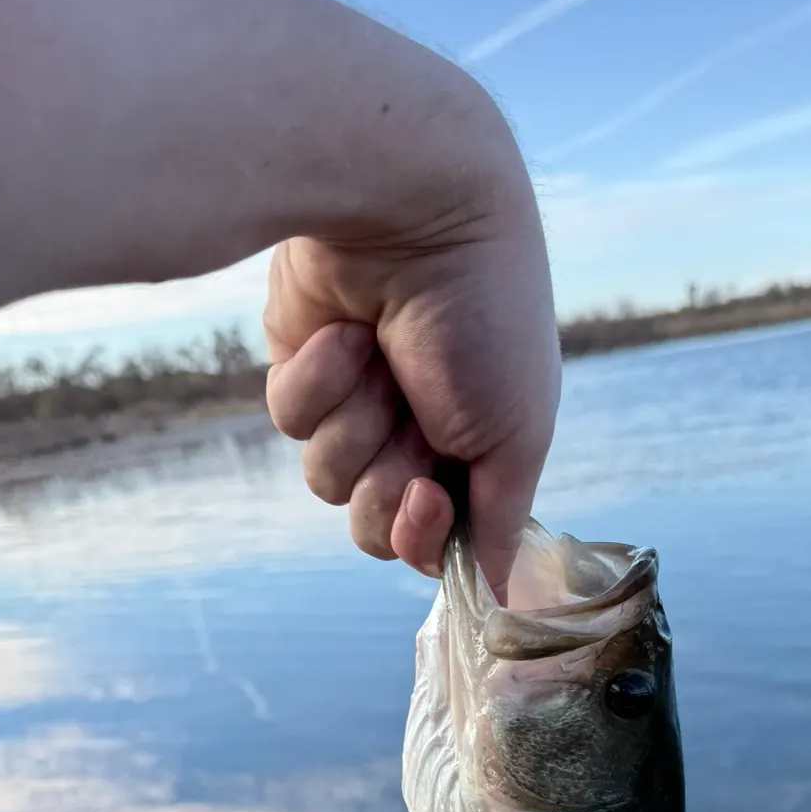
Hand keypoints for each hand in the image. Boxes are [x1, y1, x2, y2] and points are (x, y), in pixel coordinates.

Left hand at [262, 158, 560, 600]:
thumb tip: (500, 596)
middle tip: (410, 429)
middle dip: (388, 482)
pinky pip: (291, 422)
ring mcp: (359, 404)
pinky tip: (346, 334)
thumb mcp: (518, 434)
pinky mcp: (304, 370)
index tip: (432, 496)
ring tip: (382, 363)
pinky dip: (319, 382)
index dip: (426, 534)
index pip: (438, 539)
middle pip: (376, 524)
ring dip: (358, 426)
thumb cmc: (487, 321)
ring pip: (329, 480)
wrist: (418, 215)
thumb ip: (504, 520)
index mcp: (479, 452)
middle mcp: (420, 434)